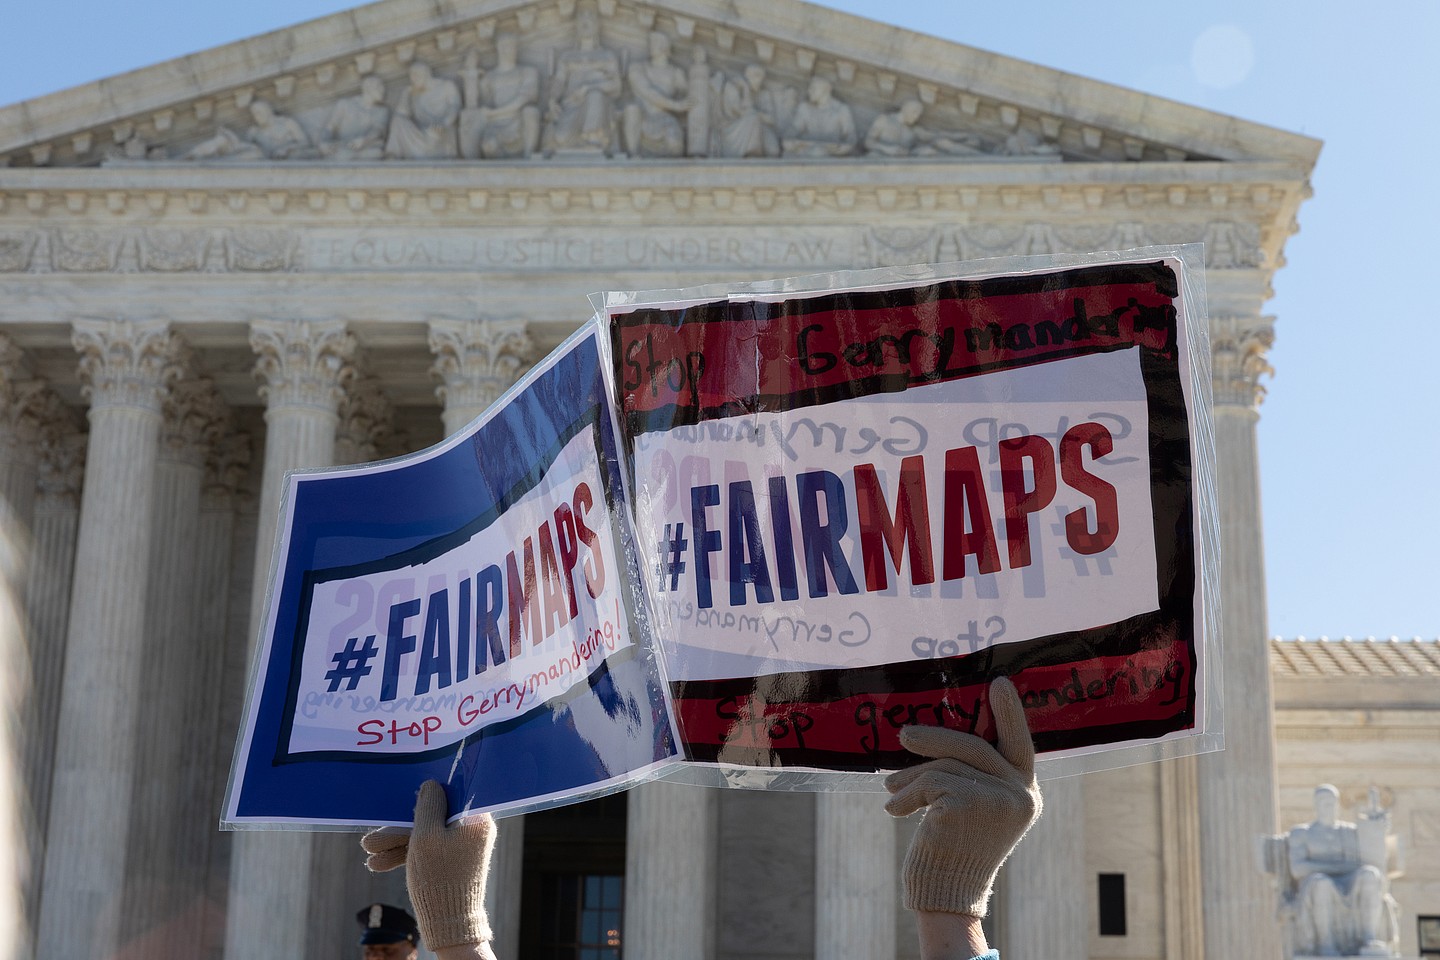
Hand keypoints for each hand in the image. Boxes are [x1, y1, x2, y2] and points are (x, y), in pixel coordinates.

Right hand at [360, 781, 495, 950]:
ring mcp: (464, 847)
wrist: (449, 924)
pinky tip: (380, 864)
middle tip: (371, 840)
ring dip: (398, 844)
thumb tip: (431, 784)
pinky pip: (431, 851)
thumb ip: (427, 806)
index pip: (450, 794)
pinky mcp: (455, 862)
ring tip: (369, 856)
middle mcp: (474, 830)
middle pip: (433, 817)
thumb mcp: (426, 836)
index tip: (404, 794)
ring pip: (428, 836)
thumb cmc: (439, 877)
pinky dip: (409, 855)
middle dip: (399, 829)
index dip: (425, 793)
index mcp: (477, 818)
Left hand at [884, 677, 1041, 917]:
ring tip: (891, 788)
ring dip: (911, 776)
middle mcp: (1021, 795)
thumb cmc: (953, 848)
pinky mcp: (969, 805)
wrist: (945, 891)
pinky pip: (930, 781)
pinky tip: (895, 811)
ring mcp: (998, 800)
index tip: (999, 683)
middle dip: (935, 738)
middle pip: (975, 746)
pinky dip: (906, 794)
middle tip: (904, 735)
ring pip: (946, 764)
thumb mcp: (973, 808)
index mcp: (1025, 793)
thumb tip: (936, 733)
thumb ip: (971, 775)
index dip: (1010, 713)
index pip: (1022, 745)